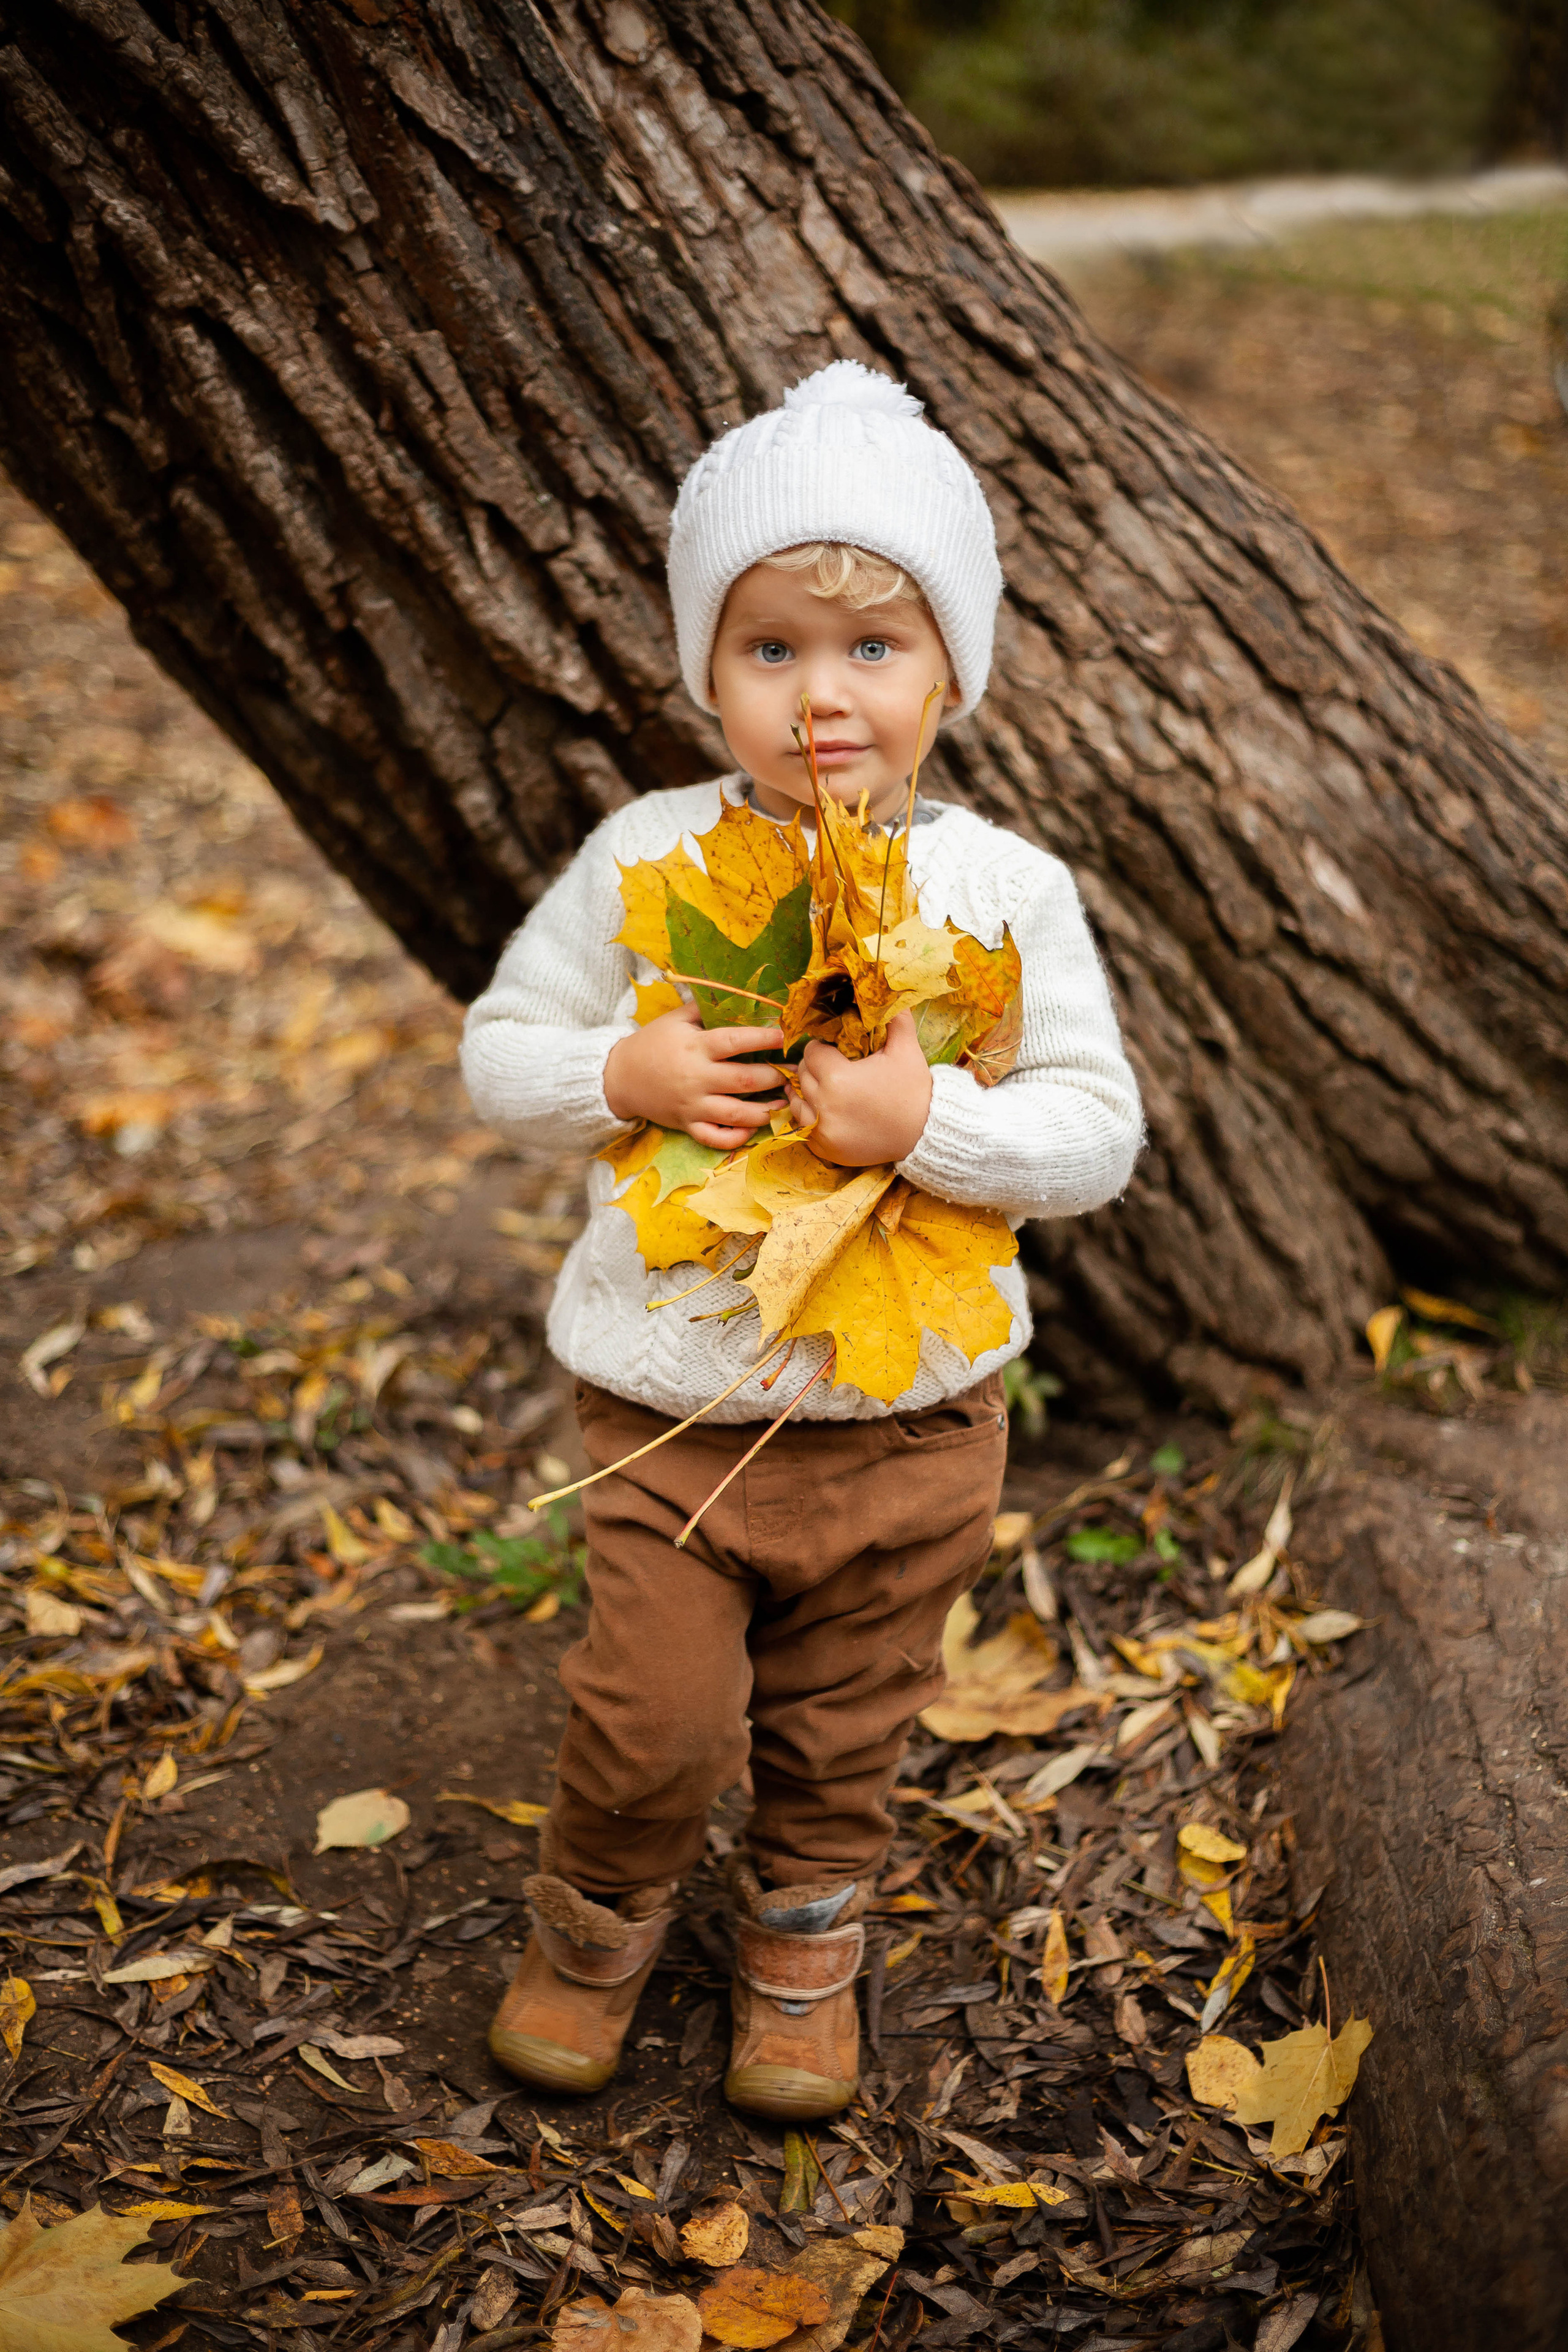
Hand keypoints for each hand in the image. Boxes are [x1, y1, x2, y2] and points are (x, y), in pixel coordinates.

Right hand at [604, 1003, 785, 1150]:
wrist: (619, 1076)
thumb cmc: (652, 1043)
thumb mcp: (676, 1019)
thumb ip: (706, 1009)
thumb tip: (741, 997)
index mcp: (695, 1047)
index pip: (735, 1042)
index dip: (764, 1038)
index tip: (785, 1035)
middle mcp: (696, 1078)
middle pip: (744, 1080)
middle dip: (774, 1076)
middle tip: (792, 1071)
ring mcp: (692, 1105)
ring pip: (737, 1114)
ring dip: (765, 1110)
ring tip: (783, 1102)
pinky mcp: (687, 1125)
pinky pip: (716, 1137)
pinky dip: (737, 1137)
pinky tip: (753, 1127)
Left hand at [790, 1010, 932, 1166]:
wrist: (925, 1133)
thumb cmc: (913, 1089)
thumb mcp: (905, 1048)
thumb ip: (893, 1017)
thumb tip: (889, 990)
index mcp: (838, 1077)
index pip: (812, 1052)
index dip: (824, 1049)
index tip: (838, 1052)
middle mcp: (823, 1105)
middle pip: (802, 1075)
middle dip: (815, 1068)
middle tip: (835, 1069)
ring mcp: (821, 1130)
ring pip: (796, 1101)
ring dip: (807, 1093)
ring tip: (828, 1090)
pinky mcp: (824, 1148)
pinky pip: (803, 1127)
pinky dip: (811, 1118)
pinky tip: (828, 1111)